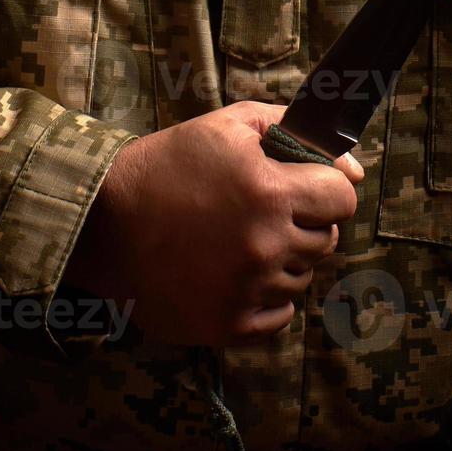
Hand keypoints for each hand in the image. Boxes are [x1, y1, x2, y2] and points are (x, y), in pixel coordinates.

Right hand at [66, 102, 362, 346]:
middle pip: (326, 240)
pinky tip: (232, 274)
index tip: (298, 188)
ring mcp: (247, 289)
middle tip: (258, 213)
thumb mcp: (226, 125)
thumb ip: (294, 130)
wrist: (100, 223)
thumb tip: (351, 167)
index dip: (323, 190)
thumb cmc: (166, 165)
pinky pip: (278, 316)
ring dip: (281, 260)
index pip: (342, 198)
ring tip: (236, 242)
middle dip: (301, 223)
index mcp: (269, 191)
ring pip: (301, 278)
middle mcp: (265, 244)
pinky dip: (264, 298)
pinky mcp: (227, 325)